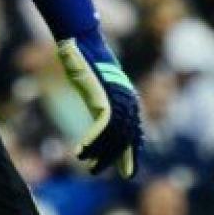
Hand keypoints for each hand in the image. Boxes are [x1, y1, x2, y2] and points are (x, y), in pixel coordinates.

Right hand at [56, 36, 143, 176]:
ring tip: (90, 167)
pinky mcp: (106, 99)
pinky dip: (91, 141)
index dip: (130, 152)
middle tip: (100, 172)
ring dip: (101, 154)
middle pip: (125, 138)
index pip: (132, 132)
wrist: (81, 42)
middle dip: (116, 158)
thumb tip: (103, 116)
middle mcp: (127, 102)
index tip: (128, 170)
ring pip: (114, 137)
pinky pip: (102, 128)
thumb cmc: (85, 62)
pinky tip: (81, 151)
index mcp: (127, 100)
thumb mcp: (96, 88)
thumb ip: (102, 103)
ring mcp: (118, 101)